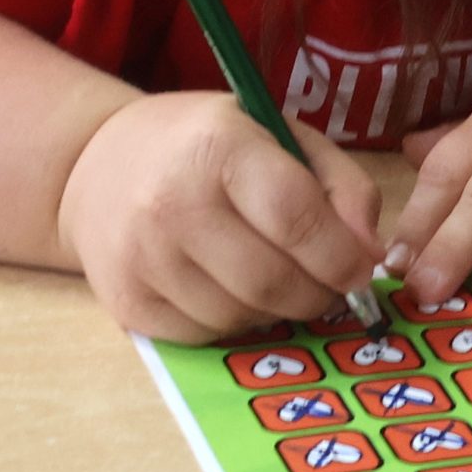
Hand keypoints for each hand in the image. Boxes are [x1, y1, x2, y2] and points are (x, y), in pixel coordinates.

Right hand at [56, 92, 383, 341]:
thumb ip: (341, 187)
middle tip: (329, 284)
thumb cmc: (208, 147)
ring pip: (242, 316)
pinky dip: (235, 321)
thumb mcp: (281, 136)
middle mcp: (171, 203)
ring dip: (277, 309)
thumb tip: (371, 254)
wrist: (99, 164)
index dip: (341, 254)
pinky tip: (231, 287)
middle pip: (272, 280)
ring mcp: (142, 258)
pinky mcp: (127, 301)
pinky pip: (206, 334)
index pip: (295, 218)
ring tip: (277, 278)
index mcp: (218, 148)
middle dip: (318, 292)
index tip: (362, 268)